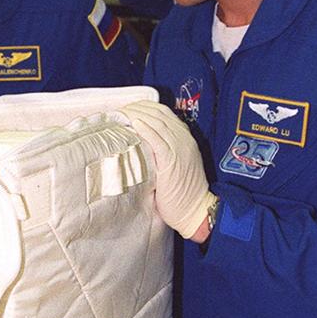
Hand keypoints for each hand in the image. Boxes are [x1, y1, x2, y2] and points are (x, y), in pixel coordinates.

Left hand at [122, 100, 213, 239]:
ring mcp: (179, 148)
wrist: (196, 210)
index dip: (144, 107)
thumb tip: (139, 143)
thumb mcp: (176, 164)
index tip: (128, 108)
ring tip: (121, 114)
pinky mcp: (173, 160)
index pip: (163, 112)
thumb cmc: (182, 192)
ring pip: (157, 123)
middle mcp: (184, 139)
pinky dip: (146, 129)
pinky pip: (159, 139)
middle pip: (158, 114)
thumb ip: (163, 150)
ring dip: (137, 115)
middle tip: (120, 110)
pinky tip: (134, 124)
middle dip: (138, 108)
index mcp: (185, 137)